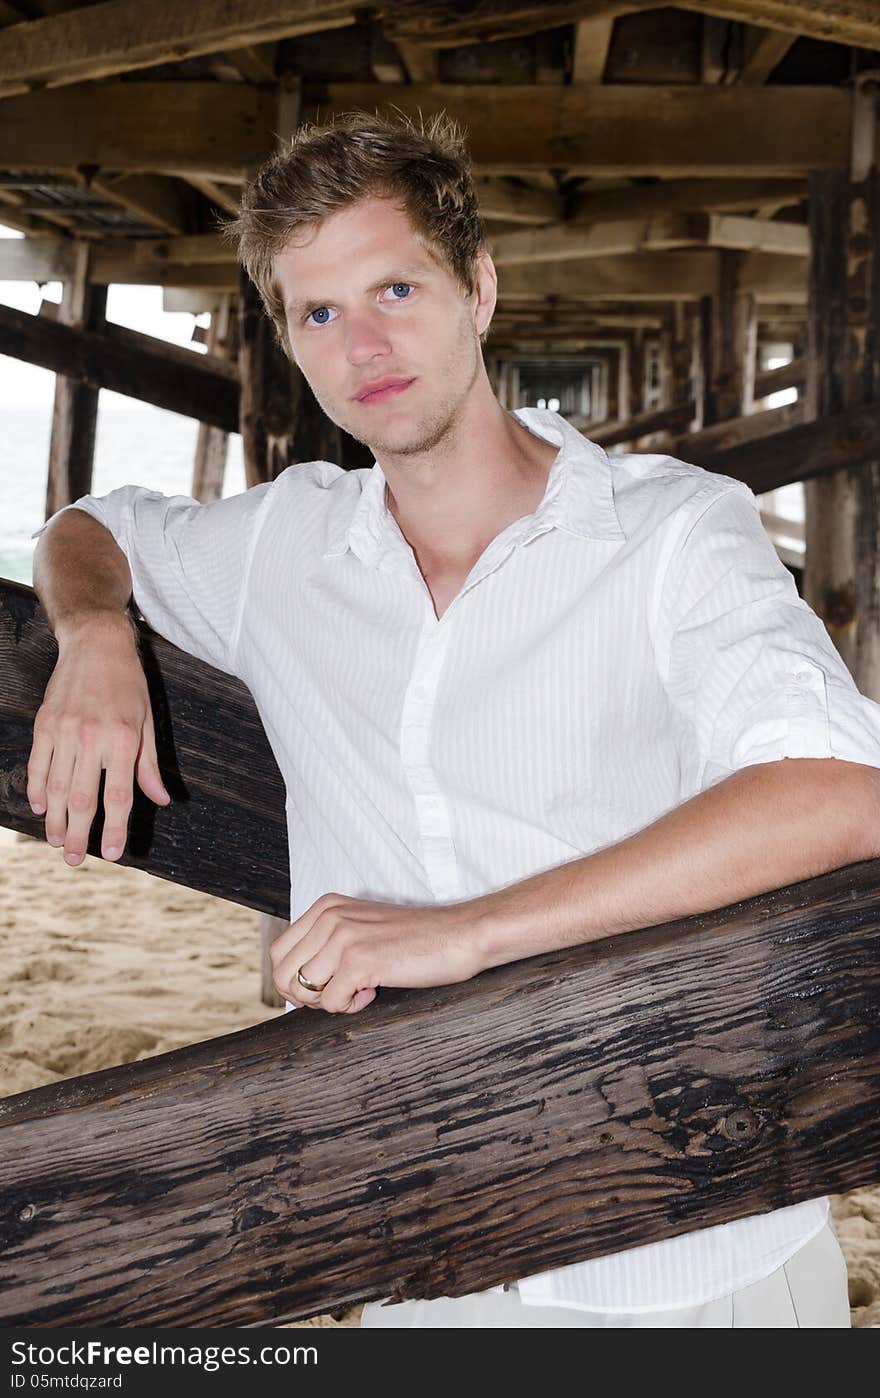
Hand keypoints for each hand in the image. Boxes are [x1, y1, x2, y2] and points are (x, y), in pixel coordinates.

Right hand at [26, 614, 169, 865]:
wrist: (96, 643)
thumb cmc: (128, 684)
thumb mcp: (148, 721)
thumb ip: (148, 765)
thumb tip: (160, 799)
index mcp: (124, 740)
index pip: (118, 796)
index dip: (113, 829)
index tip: (111, 854)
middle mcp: (92, 738)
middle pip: (83, 799)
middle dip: (79, 834)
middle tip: (74, 860)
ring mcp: (64, 731)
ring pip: (57, 787)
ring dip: (56, 819)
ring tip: (57, 842)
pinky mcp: (45, 723)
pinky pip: (38, 764)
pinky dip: (38, 789)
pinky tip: (42, 809)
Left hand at [270, 892, 488, 1013]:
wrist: (460, 935)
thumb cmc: (416, 939)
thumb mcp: (362, 927)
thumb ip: (328, 943)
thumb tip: (293, 984)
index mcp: (326, 906)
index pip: (279, 952)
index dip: (294, 981)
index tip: (324, 988)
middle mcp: (329, 917)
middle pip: (282, 973)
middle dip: (307, 996)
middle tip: (340, 995)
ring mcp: (343, 937)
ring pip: (303, 991)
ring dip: (330, 1002)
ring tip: (361, 990)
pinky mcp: (359, 961)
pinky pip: (331, 1003)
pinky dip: (351, 1007)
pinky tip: (374, 991)